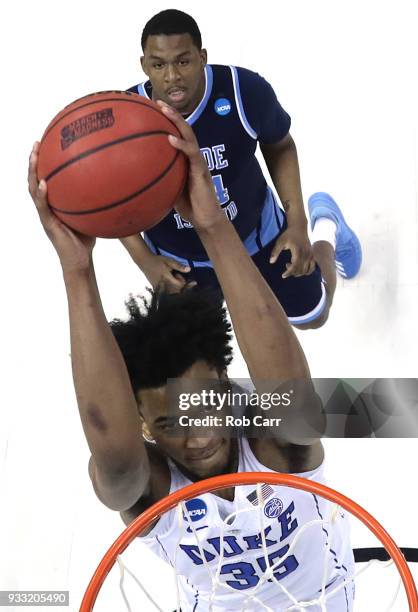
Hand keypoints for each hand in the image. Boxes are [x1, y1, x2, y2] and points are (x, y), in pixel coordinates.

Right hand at [28, 142, 95, 271]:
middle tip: (36, 143)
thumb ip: (96, 200)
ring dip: (32, 173)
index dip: (44, 162)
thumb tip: (115, 183)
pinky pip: (43, 207)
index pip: (45, 178)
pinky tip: (44, 184)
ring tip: (34, 157)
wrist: (80, 260)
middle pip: (34, 179)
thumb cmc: (86, 238)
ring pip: (32, 190)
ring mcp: (45, 215)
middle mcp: (46, 207)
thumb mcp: (92, 214)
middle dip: (33, 161)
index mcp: (54, 203)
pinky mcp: (48, 225)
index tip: (47, 143)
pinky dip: (41, 195)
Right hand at [140, 253, 196, 292]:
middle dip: (181, 285)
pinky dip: (171, 290)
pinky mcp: (156, 289)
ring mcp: (159, 288)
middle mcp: (163, 285)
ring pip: (172, 293)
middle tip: (177, 275)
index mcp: (166, 278)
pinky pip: (166, 293)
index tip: (194, 282)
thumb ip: (179, 266)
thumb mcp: (169, 261)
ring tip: (173, 277)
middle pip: (177, 291)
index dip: (187, 284)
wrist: (144, 262)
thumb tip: (189, 269)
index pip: (180, 286)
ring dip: (177, 288)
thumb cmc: (157, 260)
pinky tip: (169, 281)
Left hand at [157, 101, 224, 231]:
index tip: (150, 110)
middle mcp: (192, 156)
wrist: (204, 218)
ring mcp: (198, 161)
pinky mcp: (201, 170)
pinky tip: (170, 138)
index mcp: (184, 158)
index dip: (166, 121)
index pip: (175, 134)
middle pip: (183, 128)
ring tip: (165, 110)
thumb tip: (134, 177)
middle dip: (171, 113)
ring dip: (177, 121)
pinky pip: (192, 153)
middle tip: (157, 102)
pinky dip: (181, 144)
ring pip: (189, 135)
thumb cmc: (187, 206)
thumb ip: (156, 179)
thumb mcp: (167, 189)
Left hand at [269, 226, 314, 277]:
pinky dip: (307, 271)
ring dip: (298, 272)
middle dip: (292, 272)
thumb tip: (271, 262)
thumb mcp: (280, 241)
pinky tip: (300, 268)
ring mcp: (310, 255)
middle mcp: (306, 254)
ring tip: (292, 266)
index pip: (295, 266)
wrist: (299, 227)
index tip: (283, 275)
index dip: (288, 273)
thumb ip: (275, 252)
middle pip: (300, 270)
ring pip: (306, 270)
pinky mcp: (312, 255)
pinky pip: (312, 267)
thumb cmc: (288, 234)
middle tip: (286, 266)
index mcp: (298, 251)